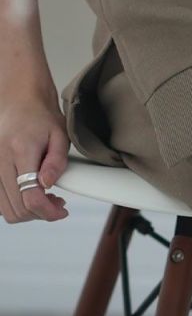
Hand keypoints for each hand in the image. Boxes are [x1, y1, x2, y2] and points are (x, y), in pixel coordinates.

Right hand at [1, 94, 70, 223]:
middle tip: (57, 203)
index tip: (62, 210)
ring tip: (44, 198)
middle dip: (41, 213)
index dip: (48, 212)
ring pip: (5, 209)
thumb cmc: (41, 117)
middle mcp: (0, 160)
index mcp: (20, 151)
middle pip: (17, 208)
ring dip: (27, 211)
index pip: (30, 197)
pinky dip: (14, 205)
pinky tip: (28, 194)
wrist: (18, 102)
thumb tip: (48, 184)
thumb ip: (57, 161)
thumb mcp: (60, 136)